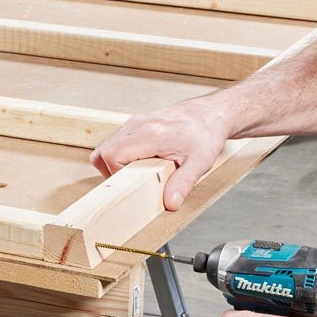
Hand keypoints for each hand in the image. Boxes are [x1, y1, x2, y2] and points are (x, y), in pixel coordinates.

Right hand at [90, 97, 231, 210]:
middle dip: (111, 172)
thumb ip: (183, 184)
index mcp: (151, 134)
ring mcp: (136, 121)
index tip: (131, 183)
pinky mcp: (138, 121)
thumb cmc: (207, 133)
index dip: (116, 174)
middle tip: (131, 182)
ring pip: (108, 144)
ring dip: (115, 162)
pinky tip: (141, 162)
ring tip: (136, 173)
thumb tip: (170, 203)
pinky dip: (121, 153)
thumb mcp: (199, 162)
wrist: (212, 112)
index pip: (112, 155)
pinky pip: (118, 139)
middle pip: (103, 150)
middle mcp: (139, 125)